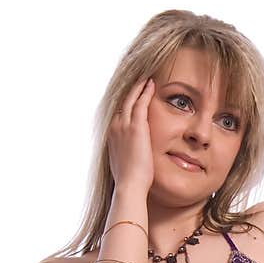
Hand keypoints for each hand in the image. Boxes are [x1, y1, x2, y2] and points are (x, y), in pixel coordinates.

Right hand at [106, 76, 155, 194]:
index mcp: (112, 136)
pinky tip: (151, 84)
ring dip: (138, 87)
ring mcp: (124, 126)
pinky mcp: (136, 127)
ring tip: (145, 77)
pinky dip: (145, 92)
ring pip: (130, 99)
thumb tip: (132, 156)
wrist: (130, 185)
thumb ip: (128, 154)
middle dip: (130, 90)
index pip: (119, 113)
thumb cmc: (131, 180)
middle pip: (122, 102)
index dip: (125, 102)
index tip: (131, 95)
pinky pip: (140, 103)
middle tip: (138, 79)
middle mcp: (114, 127)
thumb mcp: (126, 163)